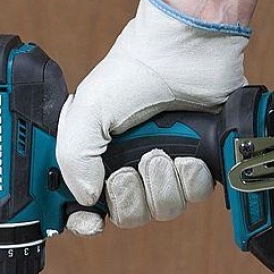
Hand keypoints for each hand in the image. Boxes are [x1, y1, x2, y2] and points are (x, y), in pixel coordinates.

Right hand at [57, 0, 260, 235]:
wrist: (186, 51)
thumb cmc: (133, 73)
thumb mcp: (86, 111)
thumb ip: (74, 158)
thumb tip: (87, 198)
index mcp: (98, 159)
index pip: (86, 207)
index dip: (86, 221)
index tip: (92, 222)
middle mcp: (130, 168)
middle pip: (128, 215)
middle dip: (130, 197)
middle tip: (131, 169)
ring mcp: (165, 169)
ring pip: (163, 209)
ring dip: (160, 185)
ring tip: (160, 153)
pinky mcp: (198, 165)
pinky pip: (194, 196)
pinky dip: (190, 179)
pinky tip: (188, 155)